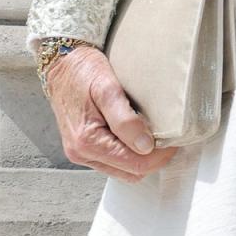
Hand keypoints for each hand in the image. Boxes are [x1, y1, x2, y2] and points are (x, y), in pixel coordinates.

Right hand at [45, 44, 178, 183]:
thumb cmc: (83, 71)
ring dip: (141, 157)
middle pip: (130, 172)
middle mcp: (81, 153)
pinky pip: (112, 161)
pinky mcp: (83, 147)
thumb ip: (125, 120)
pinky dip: (128, 153)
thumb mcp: (107, 88)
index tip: (174, 140)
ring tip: (154, 136)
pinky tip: (135, 135)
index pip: (134, 164)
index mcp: (87, 141)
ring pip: (122, 170)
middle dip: (152, 159)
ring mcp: (81, 152)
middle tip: (168, 138)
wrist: (62, 63)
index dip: (159, 156)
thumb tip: (145, 146)